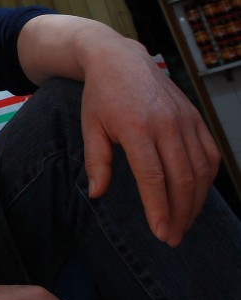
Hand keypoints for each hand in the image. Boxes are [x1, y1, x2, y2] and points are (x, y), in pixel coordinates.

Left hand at [80, 44, 219, 245]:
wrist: (121, 60)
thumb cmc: (101, 96)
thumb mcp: (90, 127)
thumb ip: (96, 161)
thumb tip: (97, 193)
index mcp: (137, 128)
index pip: (153, 177)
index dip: (159, 208)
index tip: (160, 233)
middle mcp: (167, 125)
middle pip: (182, 178)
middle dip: (180, 214)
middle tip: (172, 238)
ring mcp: (185, 120)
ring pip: (200, 170)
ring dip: (195, 202)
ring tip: (184, 224)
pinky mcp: (196, 118)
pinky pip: (209, 154)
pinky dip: (207, 179)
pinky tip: (196, 196)